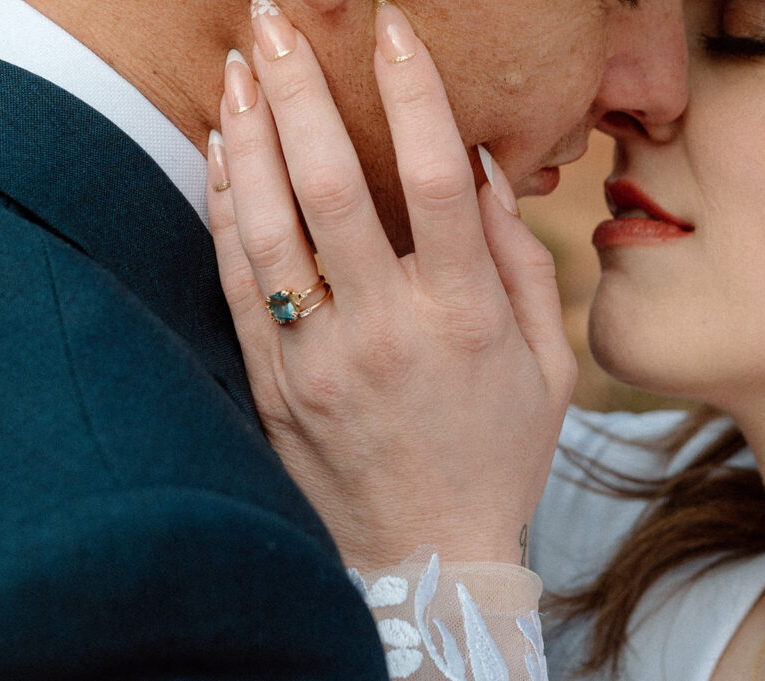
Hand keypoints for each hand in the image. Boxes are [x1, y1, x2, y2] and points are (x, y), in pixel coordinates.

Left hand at [206, 2, 575, 567]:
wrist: (428, 552)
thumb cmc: (498, 452)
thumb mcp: (545, 363)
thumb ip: (522, 261)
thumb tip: (486, 170)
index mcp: (466, 317)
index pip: (442, 180)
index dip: (416, 94)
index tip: (394, 32)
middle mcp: (389, 328)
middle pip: (333, 185)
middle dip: (300, 89)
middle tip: (278, 21)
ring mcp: (321, 358)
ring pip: (269, 226)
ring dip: (248, 137)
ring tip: (240, 71)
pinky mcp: (275, 384)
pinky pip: (239, 283)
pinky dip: (224, 211)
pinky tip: (219, 156)